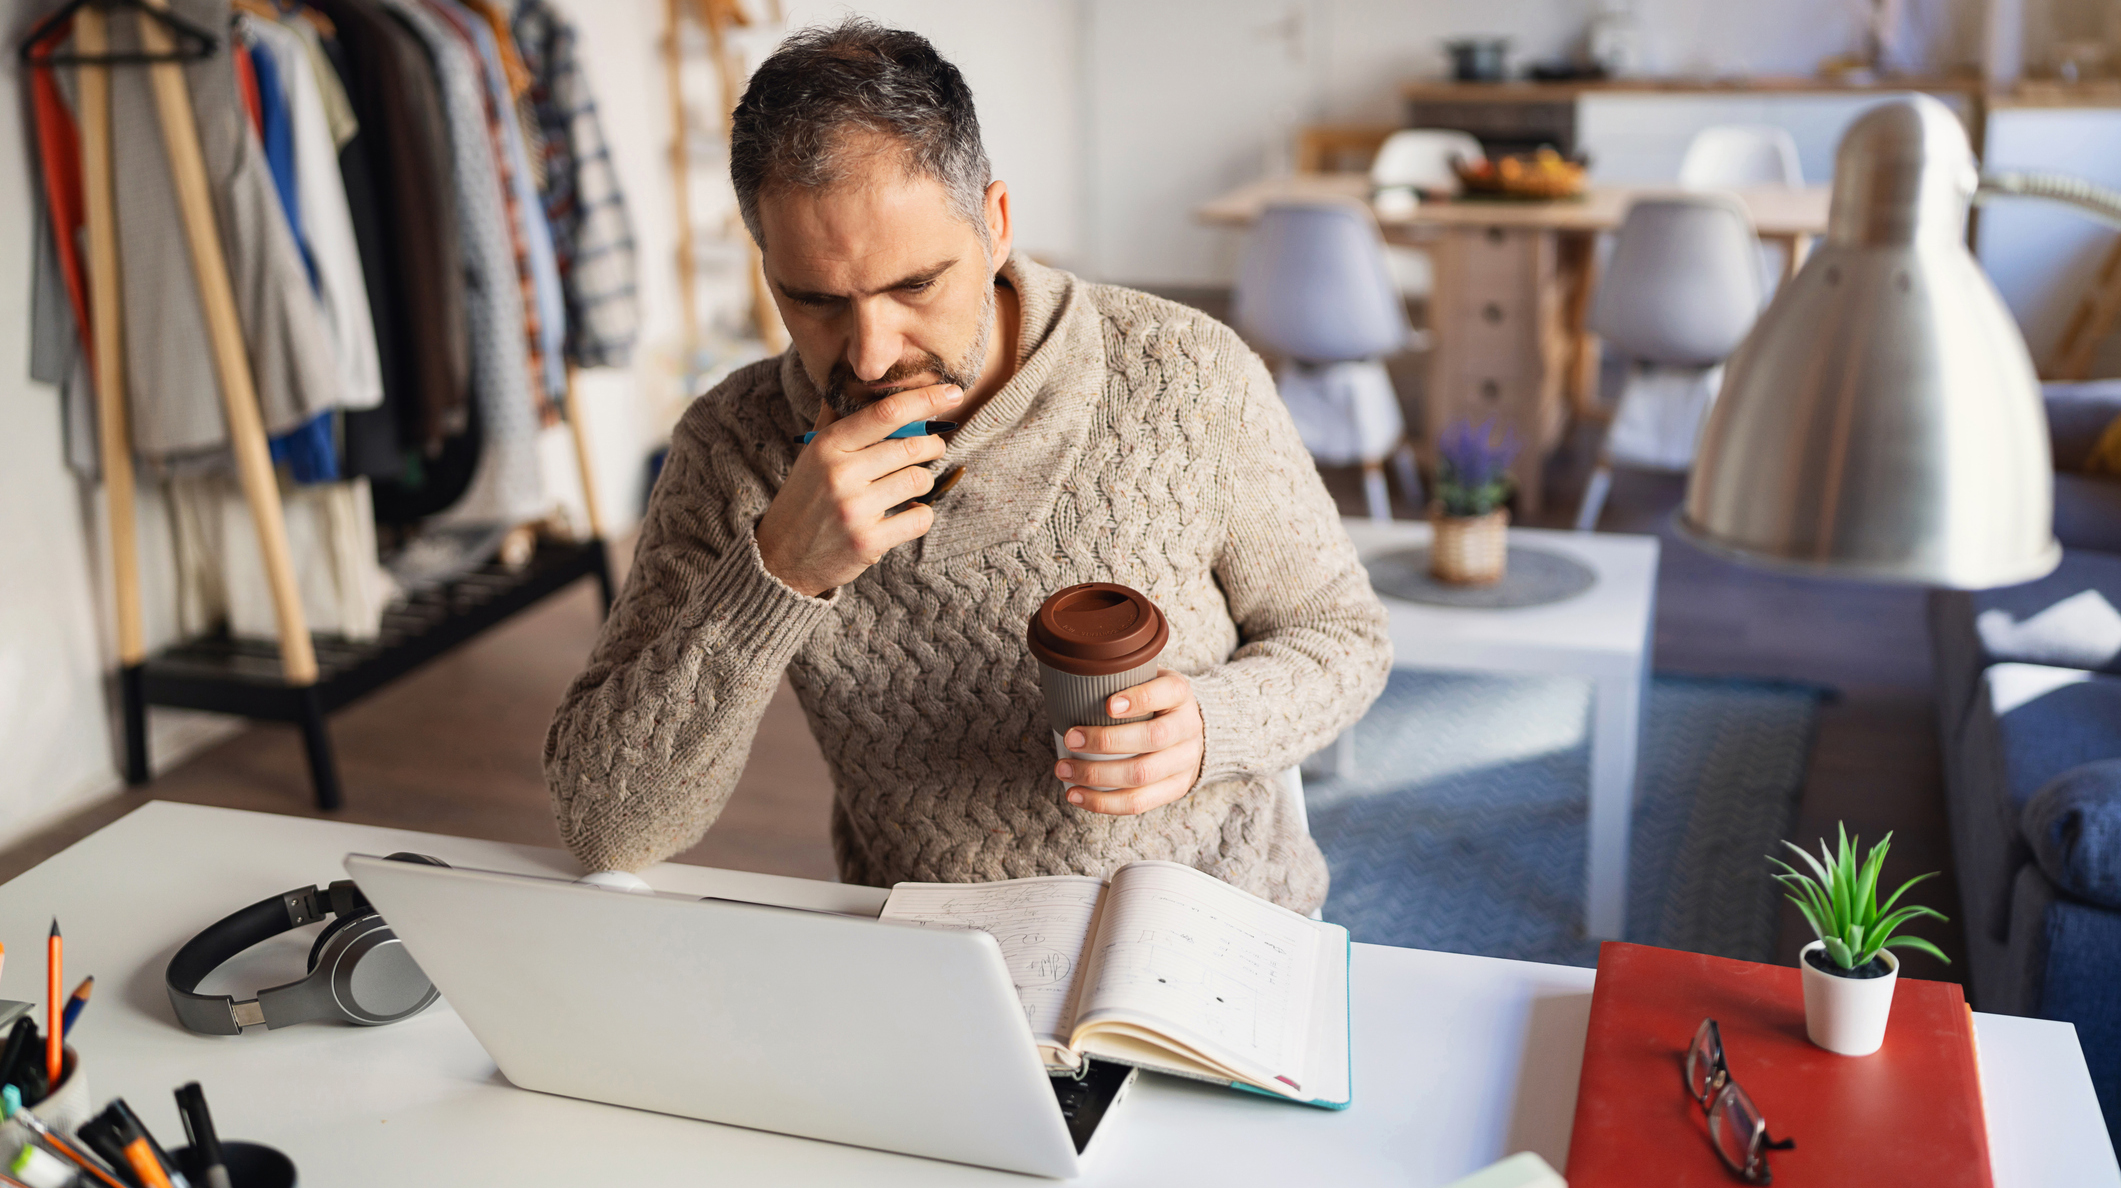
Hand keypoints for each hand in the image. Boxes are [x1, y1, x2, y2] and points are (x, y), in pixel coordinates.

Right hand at [756, 384, 962, 596]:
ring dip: (924, 480)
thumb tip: (860, 380)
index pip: (886, 413)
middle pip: (912, 445)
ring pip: (919, 479)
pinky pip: (921, 517)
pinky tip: (906, 513)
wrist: (782, 558)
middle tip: (932, 448)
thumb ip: (837, 421)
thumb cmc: (806, 499)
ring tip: (910, 484)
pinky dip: (921, 514)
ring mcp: (854, 509)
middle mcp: (840, 473)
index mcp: (828, 445)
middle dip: (932, 443)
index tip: (952, 392)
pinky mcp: (868, 541)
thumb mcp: (813, 455)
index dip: (925, 399)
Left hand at [1055, 669, 1204, 815]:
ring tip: (1064, 770)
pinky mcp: (1176, 788)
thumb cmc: (1153, 701)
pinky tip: (1076, 794)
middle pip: (1152, 738)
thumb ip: (1120, 678)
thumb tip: (1071, 680)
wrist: (1187, 730)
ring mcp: (1186, 761)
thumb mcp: (1147, 679)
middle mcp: (1188, 727)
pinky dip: (1103, 802)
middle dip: (1105, 741)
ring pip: (1142, 775)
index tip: (1107, 705)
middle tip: (1070, 739)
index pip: (1167, 692)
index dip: (1138, 699)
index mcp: (1180, 694)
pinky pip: (1139, 803)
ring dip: (1097, 775)